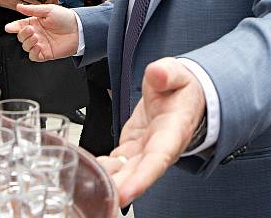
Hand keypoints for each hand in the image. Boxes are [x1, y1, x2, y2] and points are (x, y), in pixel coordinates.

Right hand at [4, 3, 79, 60]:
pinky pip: (34, 56)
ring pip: (26, 47)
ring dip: (28, 42)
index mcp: (35, 23)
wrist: (79, 30)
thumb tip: (19, 6)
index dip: (13, 27)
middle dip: (23, 34)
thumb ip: (32, 10)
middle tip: (31, 30)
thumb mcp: (48, 10)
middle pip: (21, 37)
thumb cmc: (66, 18)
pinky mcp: (46, 53)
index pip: (20, 26)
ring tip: (37, 37)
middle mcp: (37, 34)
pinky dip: (33, 52)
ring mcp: (41, 44)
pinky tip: (38, 46)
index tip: (9, 28)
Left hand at [97, 58, 205, 206]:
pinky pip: (116, 162)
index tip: (126, 192)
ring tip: (88, 188)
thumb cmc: (182, 88)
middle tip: (101, 198)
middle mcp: (159, 147)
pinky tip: (87, 171)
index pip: (158, 159)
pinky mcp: (132, 147)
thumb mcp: (177, 73)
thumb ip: (167, 73)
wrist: (183, 95)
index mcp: (173, 131)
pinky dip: (103, 167)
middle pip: (138, 173)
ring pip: (125, 170)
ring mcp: (144, 150)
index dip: (142, 178)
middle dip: (120, 187)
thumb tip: (157, 73)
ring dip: (109, 180)